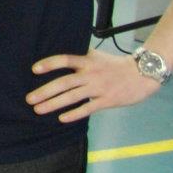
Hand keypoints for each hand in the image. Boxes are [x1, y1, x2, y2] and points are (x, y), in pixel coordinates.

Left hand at [28, 49, 160, 122]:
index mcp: (88, 61)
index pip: (66, 59)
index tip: (34, 69)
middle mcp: (91, 74)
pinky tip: (62, 119)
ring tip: (38, 110)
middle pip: (65, 82)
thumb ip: (80, 57)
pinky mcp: (107, 100)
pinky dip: (75, 114)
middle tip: (29, 98)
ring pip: (73, 97)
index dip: (50, 63)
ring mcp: (99, 88)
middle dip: (45, 91)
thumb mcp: (97, 56)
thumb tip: (60, 53)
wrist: (143, 74)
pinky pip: (88, 108)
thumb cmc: (115, 65)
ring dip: (54, 104)